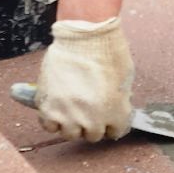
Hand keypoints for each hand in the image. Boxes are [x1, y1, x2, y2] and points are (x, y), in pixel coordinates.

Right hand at [35, 18, 134, 141]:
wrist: (84, 37)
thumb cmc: (107, 52)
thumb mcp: (125, 79)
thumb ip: (121, 100)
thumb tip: (115, 108)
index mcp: (115, 113)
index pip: (116, 132)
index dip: (113, 124)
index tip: (109, 118)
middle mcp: (92, 120)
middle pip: (93, 135)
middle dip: (94, 124)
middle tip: (90, 110)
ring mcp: (68, 115)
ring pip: (70, 134)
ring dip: (73, 124)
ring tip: (73, 110)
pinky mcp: (48, 107)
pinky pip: (49, 126)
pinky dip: (53, 120)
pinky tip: (57, 109)